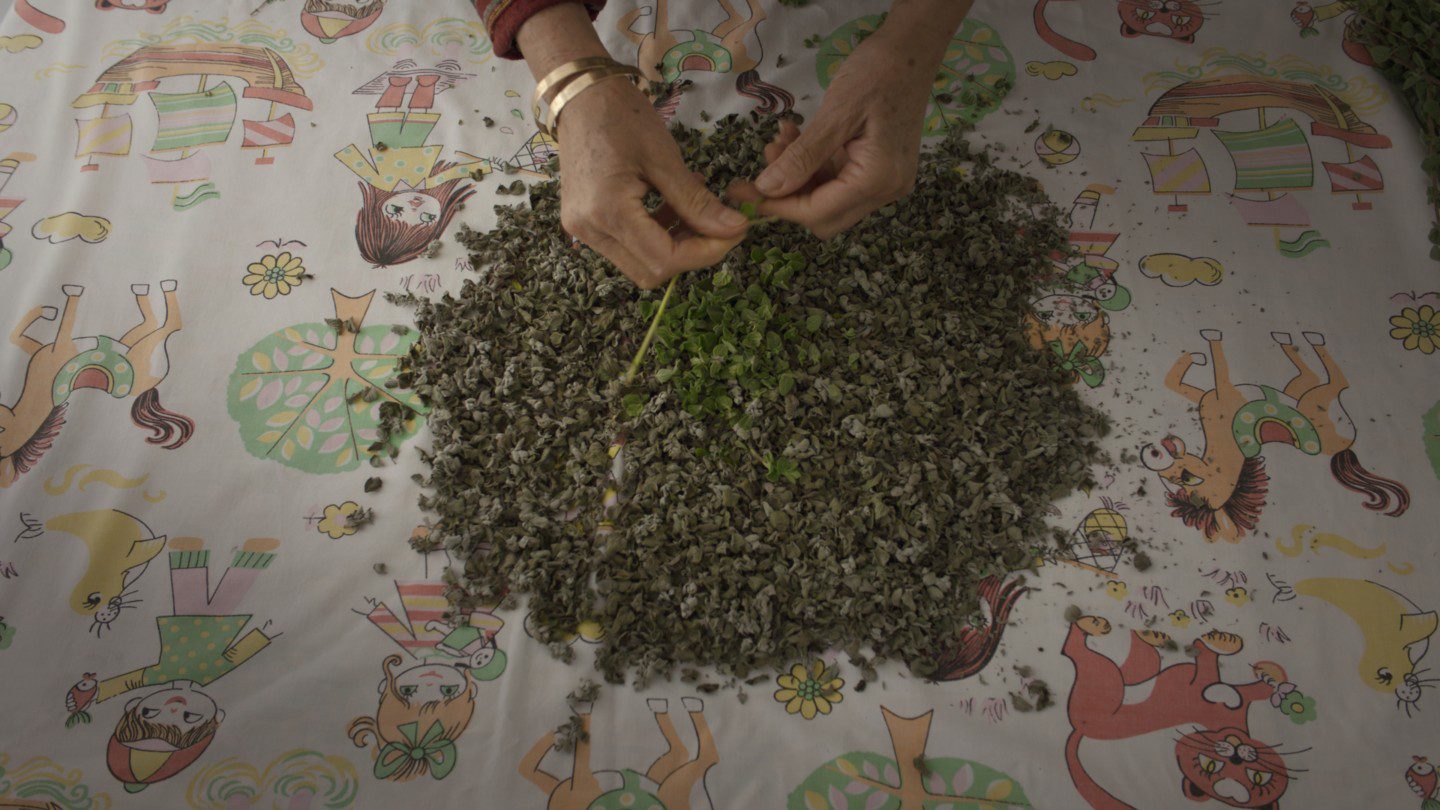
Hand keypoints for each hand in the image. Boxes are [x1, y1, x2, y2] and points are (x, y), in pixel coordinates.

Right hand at [556, 78, 748, 288]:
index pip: (665, 259)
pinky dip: (655, 236)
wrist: (580, 96)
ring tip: (694, 211)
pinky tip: (671, 207)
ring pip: (639, 263)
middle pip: (651, 271)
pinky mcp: (584, 224)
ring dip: (674, 247)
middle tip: (718, 226)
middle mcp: (589, 230)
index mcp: (608, 211)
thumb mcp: (665, 158)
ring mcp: (582, 230)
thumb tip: (735, 228)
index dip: (706, 253)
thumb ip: (697, 201)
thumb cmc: (622, 116)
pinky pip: (626, 247)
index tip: (734, 232)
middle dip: (690, 255)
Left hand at [728, 19, 945, 237]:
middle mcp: (886, 190)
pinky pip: (838, 180)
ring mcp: (885, 181)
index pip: (818, 212)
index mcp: (878, 179)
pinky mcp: (879, 169)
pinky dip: (813, 166)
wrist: (913, 49)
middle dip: (788, 195)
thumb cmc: (878, 74)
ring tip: (779, 141)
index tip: (745, 192)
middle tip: (762, 165)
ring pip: (828, 200)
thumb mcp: (836, 114)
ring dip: (798, 177)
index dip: (778, 205)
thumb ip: (802, 157)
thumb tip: (767, 188)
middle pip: (825, 218)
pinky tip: (796, 138)